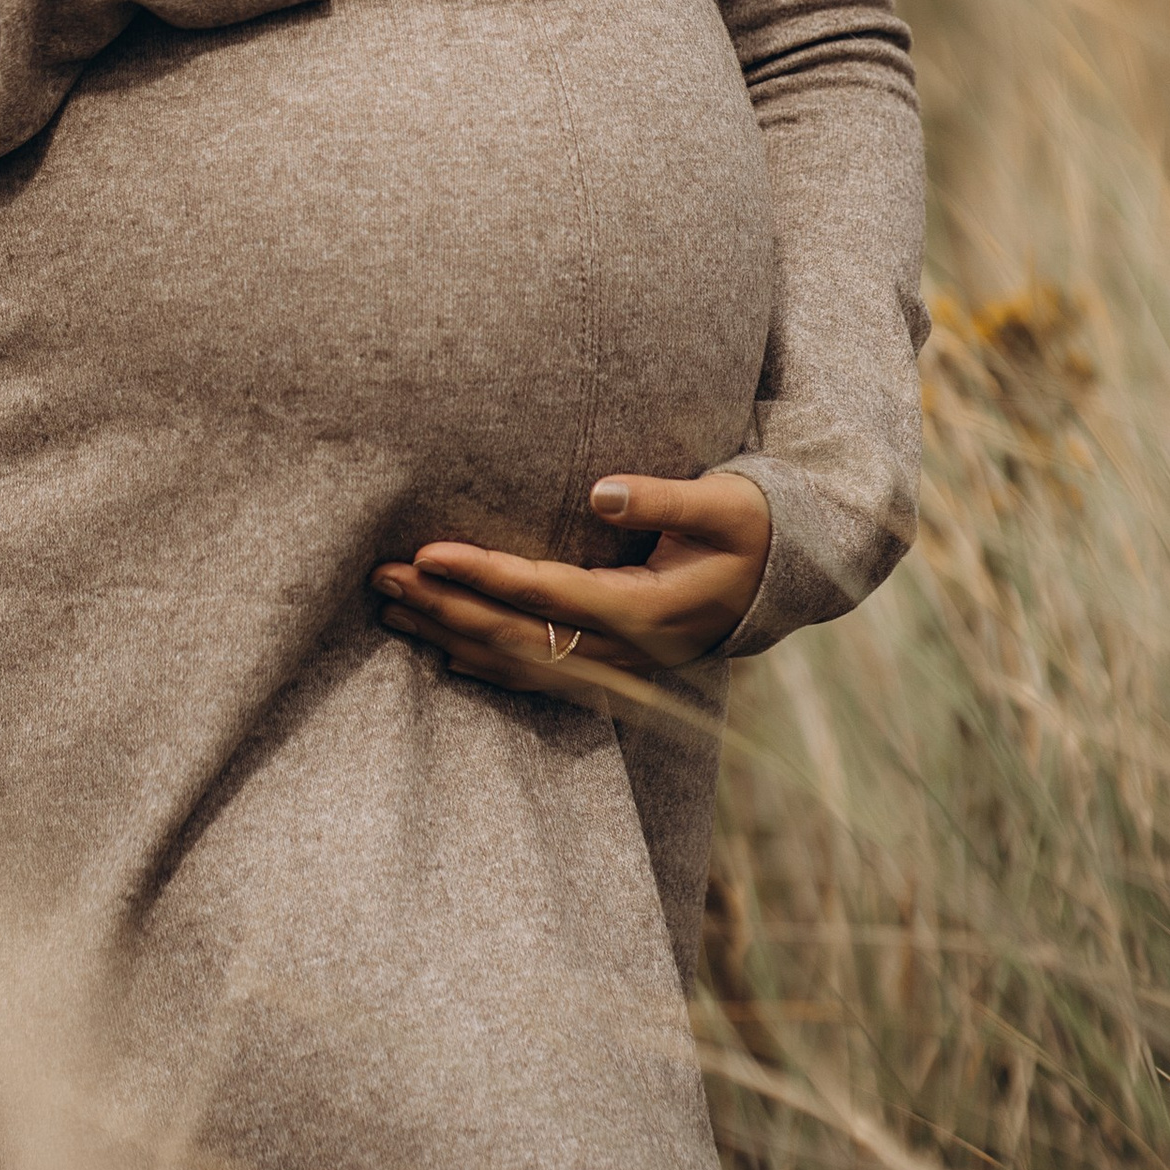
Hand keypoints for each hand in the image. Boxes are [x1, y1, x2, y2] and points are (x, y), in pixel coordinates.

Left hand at [372, 471, 773, 688]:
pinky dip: (489, 669)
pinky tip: (445, 656)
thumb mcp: (724, 504)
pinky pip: (541, 678)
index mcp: (648, 608)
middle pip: (517, 635)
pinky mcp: (615, 668)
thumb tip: (602, 491)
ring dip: (451, 637)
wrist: (788, 580)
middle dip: (445, 607)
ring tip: (392, 610)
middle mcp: (627, 649)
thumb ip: (664, 499)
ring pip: (520, 662)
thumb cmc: (754, 527)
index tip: (427, 550)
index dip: (484, 574)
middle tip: (381, 578)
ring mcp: (620, 667)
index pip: (547, 593)